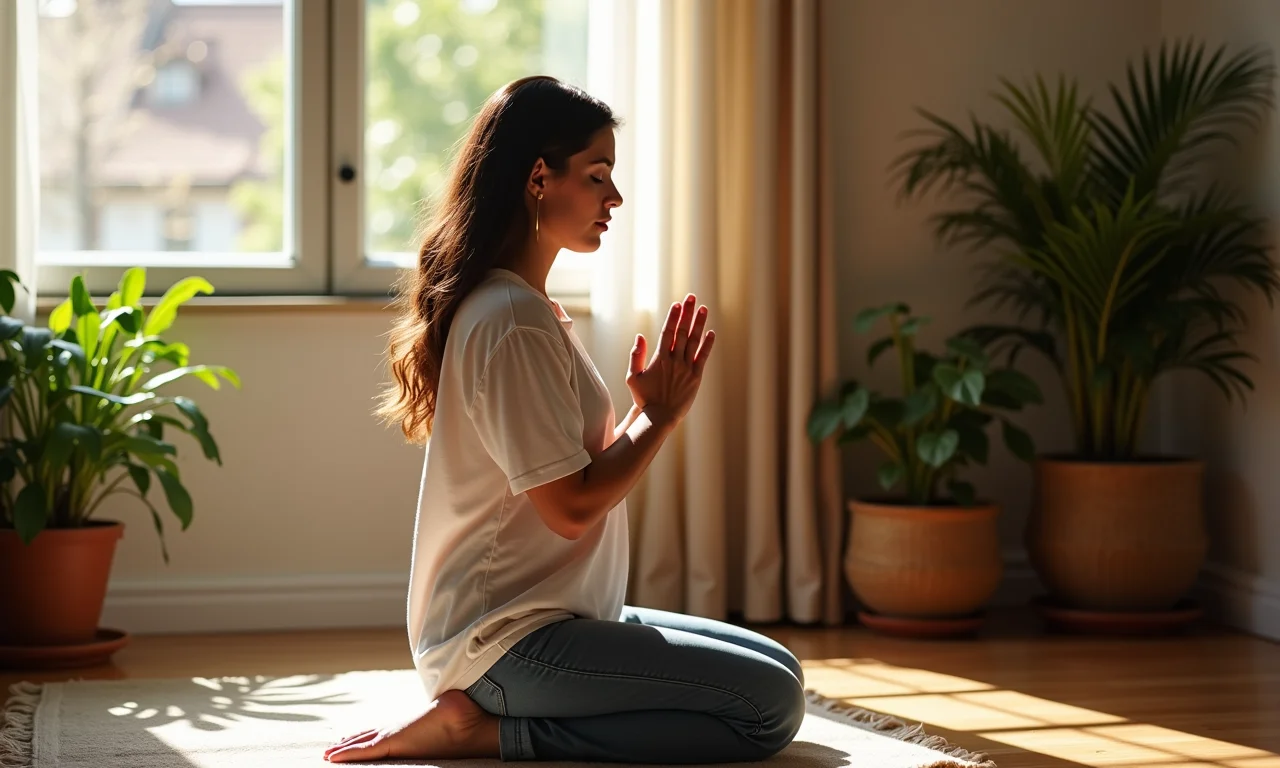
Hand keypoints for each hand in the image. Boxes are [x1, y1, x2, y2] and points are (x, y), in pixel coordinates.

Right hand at [626, 294, 715, 424]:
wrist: (660, 417)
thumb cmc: (645, 398)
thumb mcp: (633, 378)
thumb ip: (636, 356)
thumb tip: (639, 336)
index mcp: (660, 359)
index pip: (667, 332)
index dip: (673, 317)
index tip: (677, 304)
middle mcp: (675, 361)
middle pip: (682, 332)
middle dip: (687, 313)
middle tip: (691, 297)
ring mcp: (687, 369)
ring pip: (694, 342)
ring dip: (699, 324)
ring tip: (703, 308)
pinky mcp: (696, 378)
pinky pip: (703, 358)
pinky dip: (707, 345)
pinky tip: (711, 332)